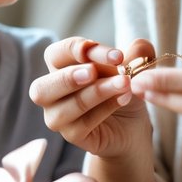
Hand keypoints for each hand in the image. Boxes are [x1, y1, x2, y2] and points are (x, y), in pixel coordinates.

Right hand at [30, 36, 151, 159]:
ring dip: (96, 92)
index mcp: (58, 67)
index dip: (79, 50)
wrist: (133, 122)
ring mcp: (58, 117)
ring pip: (66, 106)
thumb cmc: (122, 88)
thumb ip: (137, 53)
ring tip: (123, 83)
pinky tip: (124, 99)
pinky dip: (105, 109)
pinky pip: (82, 124)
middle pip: (42, 87)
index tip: (115, 54)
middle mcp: (51, 93)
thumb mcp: (133, 66)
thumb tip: (140, 46)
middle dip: (68, 77)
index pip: (57, 54)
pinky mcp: (72, 135)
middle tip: (93, 71)